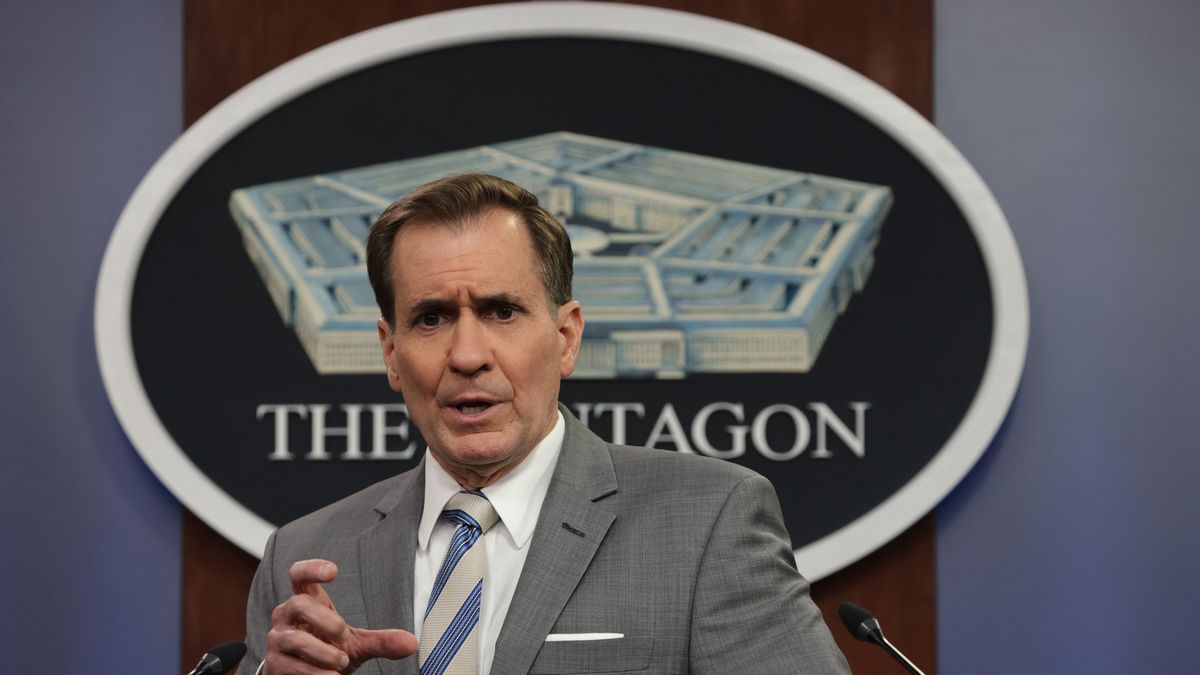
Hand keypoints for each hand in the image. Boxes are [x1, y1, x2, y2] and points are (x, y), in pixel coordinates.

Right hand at [263, 559, 416, 673]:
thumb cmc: (329, 651)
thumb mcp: (357, 644)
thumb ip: (382, 641)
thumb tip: (411, 643)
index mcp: (307, 601)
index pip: (299, 575)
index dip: (311, 568)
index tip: (333, 571)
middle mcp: (286, 616)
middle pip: (299, 604)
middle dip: (325, 620)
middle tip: (345, 635)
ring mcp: (277, 640)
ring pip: (293, 638)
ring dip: (321, 652)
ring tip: (341, 662)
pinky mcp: (274, 665)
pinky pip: (289, 666)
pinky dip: (313, 673)